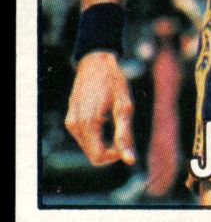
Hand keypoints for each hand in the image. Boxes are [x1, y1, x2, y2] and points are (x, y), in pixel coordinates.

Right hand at [65, 51, 135, 165]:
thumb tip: (129, 160)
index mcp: (88, 122)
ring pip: (87, 147)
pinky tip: (104, 118)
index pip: (98, 157)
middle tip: (122, 131)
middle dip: (109, 150)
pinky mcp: (70, 118)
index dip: (114, 156)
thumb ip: (125, 135)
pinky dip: (94, 135)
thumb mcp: (124, 106)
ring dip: (102, 142)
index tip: (125, 141)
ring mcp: (70, 121)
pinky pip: (83, 137)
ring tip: (113, 121)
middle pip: (92, 155)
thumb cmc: (113, 80)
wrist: (96, 61)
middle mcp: (75, 124)